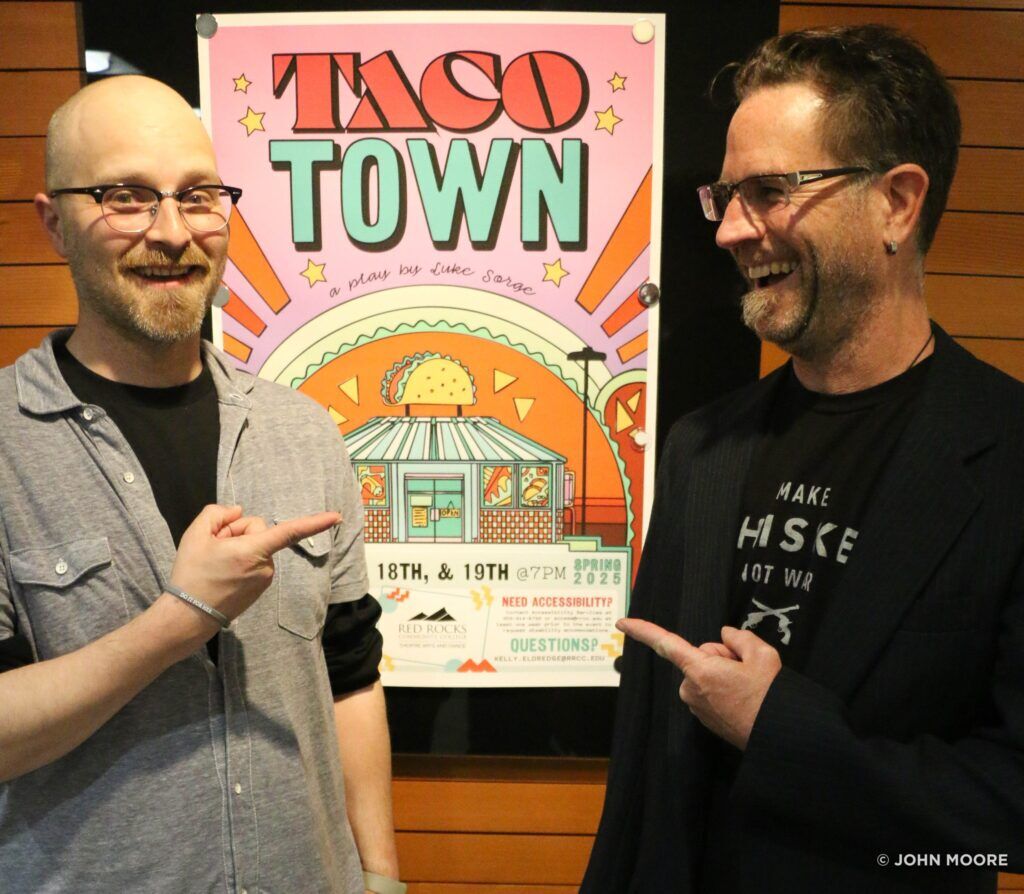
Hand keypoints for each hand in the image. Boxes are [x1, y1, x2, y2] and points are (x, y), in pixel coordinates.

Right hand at [169, 504, 340, 623]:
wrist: (188, 616)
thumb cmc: (191, 574)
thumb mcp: (196, 534)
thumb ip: (218, 513)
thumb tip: (238, 512)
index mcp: (254, 551)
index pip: (290, 532)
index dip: (315, 522)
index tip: (337, 517)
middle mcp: (266, 566)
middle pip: (258, 531)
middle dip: (238, 532)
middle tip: (214, 546)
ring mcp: (265, 580)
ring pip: (257, 547)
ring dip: (240, 548)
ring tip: (216, 563)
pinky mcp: (261, 589)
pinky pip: (255, 562)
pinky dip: (242, 561)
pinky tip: (223, 572)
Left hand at [617, 619, 780, 748]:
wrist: (778, 737)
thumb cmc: (769, 696)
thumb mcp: (762, 654)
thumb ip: (739, 637)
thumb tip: (726, 635)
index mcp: (699, 670)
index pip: (665, 644)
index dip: (642, 630)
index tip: (621, 623)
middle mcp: (690, 689)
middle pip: (700, 657)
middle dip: (720, 658)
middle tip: (745, 670)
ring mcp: (696, 706)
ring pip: (706, 674)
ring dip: (723, 675)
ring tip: (747, 688)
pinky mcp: (704, 718)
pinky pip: (709, 691)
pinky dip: (723, 689)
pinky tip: (743, 698)